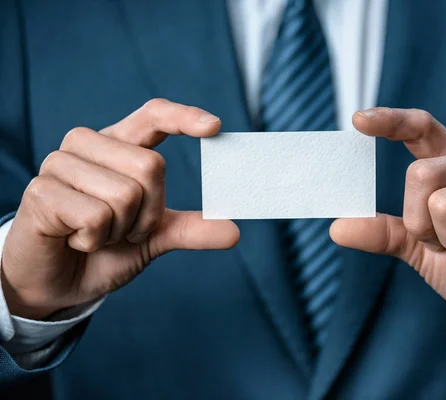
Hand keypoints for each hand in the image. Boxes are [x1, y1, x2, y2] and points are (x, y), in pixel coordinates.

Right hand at [1, 99, 238, 319]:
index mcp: (119, 145)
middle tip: (124, 229)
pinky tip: (75, 240)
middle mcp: (88, 145)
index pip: (153, 115)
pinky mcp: (40, 192)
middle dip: (148, 214)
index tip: (214, 127)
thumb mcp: (154, 237)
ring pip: (125, 194)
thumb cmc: (105, 250)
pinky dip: (94, 241)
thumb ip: (191, 229)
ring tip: (96, 234)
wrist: (60, 283)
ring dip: (119, 230)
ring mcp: (60, 164)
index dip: (183, 117)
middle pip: (151, 166)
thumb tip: (234, 231)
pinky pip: (95, 217)